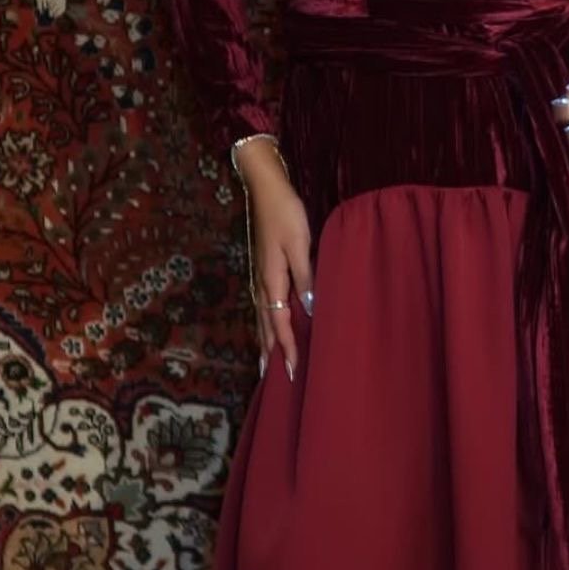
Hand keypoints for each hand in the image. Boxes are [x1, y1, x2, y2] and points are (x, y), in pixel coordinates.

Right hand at [234, 139, 312, 380]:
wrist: (265, 189)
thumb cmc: (285, 213)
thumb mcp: (299, 243)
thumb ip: (304, 276)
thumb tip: (308, 308)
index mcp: (272, 280)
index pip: (279, 323)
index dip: (287, 348)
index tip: (293, 371)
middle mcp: (262, 284)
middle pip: (265, 326)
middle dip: (270, 353)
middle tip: (275, 380)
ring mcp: (260, 277)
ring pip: (262, 318)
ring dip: (264, 342)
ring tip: (266, 364)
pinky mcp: (263, 270)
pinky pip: (263, 306)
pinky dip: (265, 324)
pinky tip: (268, 329)